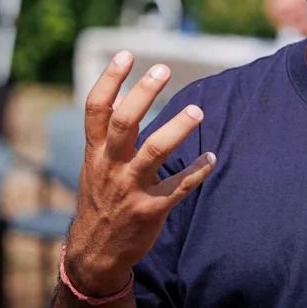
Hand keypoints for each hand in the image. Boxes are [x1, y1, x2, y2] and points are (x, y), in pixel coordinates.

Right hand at [63, 51, 215, 295]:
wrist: (96, 253)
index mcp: (95, 151)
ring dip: (178, 129)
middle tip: (163, 68)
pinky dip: (197, 170)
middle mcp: (110, 166)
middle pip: (124, 123)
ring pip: (155, 152)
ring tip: (198, 110)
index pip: (96, 109)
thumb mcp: (94, 164)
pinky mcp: (151, 210)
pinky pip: (179, 187)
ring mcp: (130, 188)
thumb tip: (124, 91)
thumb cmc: (100, 198)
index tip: (126, 54)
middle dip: (143, 94)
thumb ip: (107, 133)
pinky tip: (211, 157)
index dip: (109, 80)